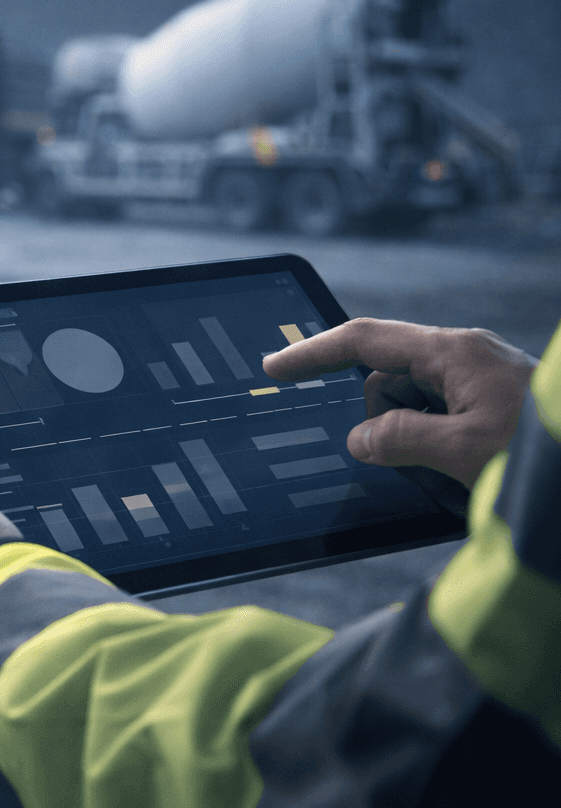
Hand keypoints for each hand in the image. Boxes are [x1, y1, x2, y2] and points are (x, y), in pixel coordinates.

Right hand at [262, 318, 535, 488]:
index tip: (274, 370)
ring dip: (415, 439)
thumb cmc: (544, 452)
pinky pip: (438, 418)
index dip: (313, 353)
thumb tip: (359, 439)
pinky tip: (462, 467)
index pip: (364, 340)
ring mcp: (479, 377)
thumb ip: (398, 441)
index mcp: (453, 353)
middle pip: (387, 378)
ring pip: (412, 403)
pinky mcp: (491, 401)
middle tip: (421, 458)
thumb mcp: (463, 452)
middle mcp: (464, 356)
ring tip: (457, 467)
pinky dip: (435, 444)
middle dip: (383, 419)